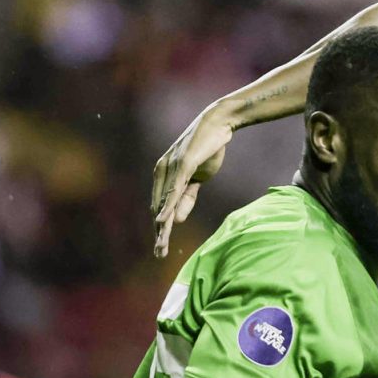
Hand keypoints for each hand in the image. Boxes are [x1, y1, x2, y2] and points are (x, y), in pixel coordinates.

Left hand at [150, 100, 235, 256]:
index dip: (160, 227)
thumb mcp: (198, 178)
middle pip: (158, 207)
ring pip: (164, 202)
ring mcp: (172, 167)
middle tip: (159, 252)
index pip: (160, 206)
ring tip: (160, 244)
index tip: (160, 246)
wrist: (219, 124)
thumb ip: (186, 198)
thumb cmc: (208, 148)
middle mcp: (163, 171)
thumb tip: (177, 220)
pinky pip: (174, 189)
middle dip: (159, 232)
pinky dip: (168, 206)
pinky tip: (164, 220)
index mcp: (165, 175)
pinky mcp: (183, 164)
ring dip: (162, 225)